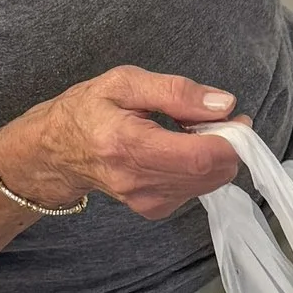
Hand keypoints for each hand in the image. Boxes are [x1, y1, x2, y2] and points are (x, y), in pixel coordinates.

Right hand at [0, 68, 247, 220]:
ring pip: (208, 183)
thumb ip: (177, 92)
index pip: (200, 157)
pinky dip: (200, 169)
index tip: (237, 119)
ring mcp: (145, 201)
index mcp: (127, 145)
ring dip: (214, 157)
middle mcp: (137, 181)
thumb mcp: (125, 82)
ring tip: (192, 131)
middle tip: (217, 119)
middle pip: (210, 174)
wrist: (55, 152)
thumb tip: (224, 104)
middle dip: (227, 146)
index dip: (229, 140)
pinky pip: (195, 189)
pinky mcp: (153, 209)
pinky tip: (180, 151)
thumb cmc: (87, 110)